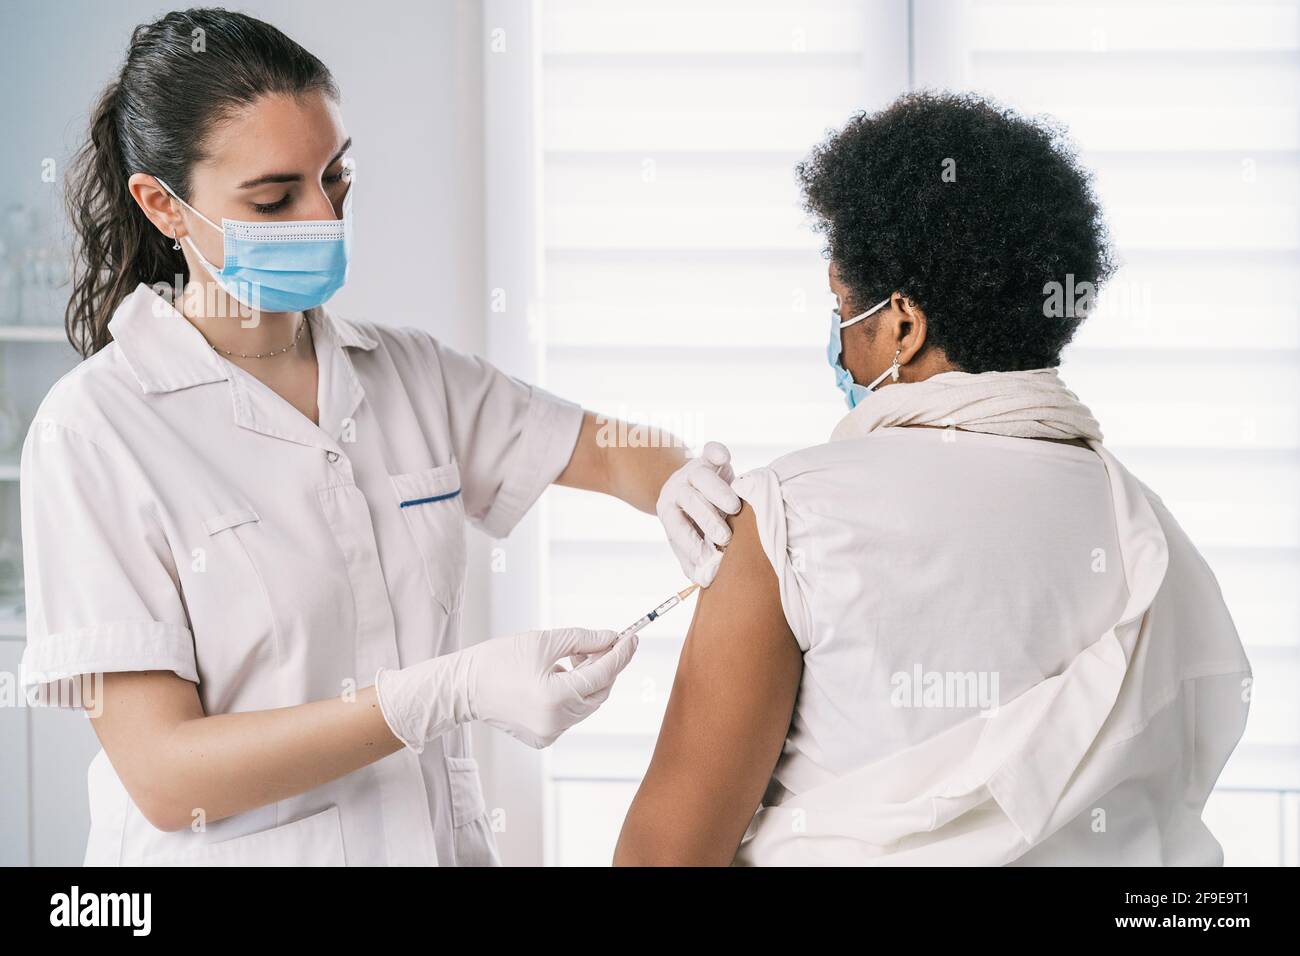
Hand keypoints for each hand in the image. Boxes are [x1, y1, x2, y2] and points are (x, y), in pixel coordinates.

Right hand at [375, 628, 637, 751]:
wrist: (464, 687)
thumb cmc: (498, 660)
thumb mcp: (544, 641)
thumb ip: (583, 640)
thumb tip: (612, 639)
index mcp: (555, 697)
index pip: (602, 674)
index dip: (621, 654)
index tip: (632, 636)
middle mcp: (556, 721)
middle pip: (600, 692)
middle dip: (606, 666)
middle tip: (605, 642)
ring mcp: (550, 733)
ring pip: (588, 704)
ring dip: (590, 679)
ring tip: (574, 658)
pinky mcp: (544, 737)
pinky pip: (572, 713)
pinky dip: (575, 694)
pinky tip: (559, 677)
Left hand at [656, 441, 740, 586]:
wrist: (689, 485)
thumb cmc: (693, 521)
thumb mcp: (687, 540)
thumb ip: (694, 560)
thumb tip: (705, 580)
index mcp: (669, 511)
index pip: (676, 526)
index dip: (690, 542)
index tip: (707, 557)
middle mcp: (678, 489)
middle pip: (689, 500)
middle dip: (706, 519)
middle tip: (724, 537)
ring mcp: (693, 471)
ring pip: (701, 476)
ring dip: (717, 492)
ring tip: (734, 508)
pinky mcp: (709, 457)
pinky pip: (712, 450)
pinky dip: (718, 452)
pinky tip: (725, 458)